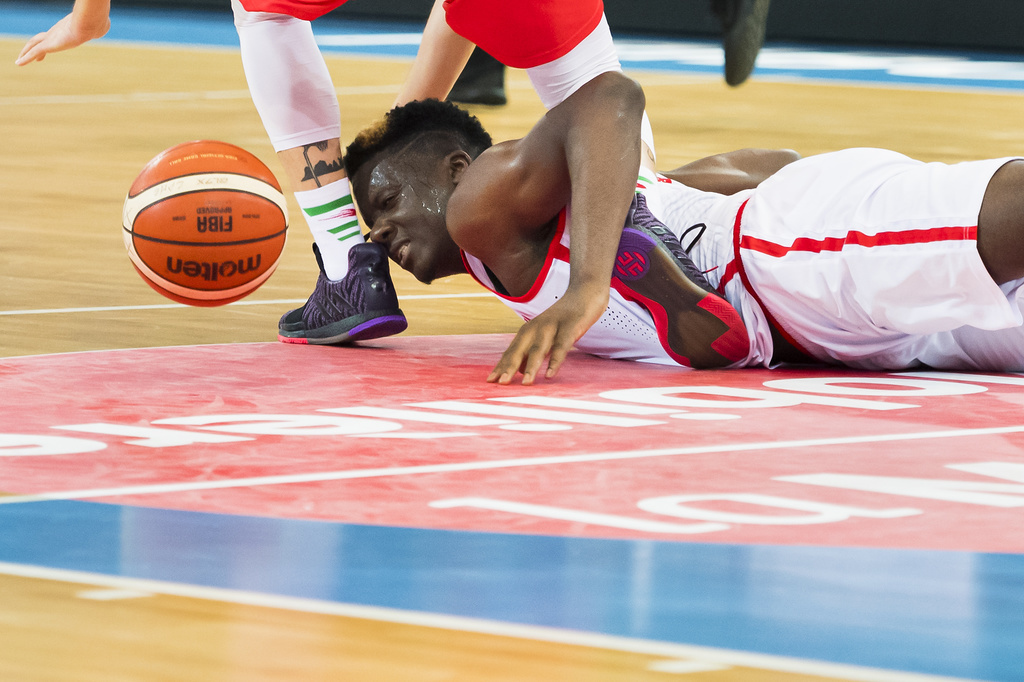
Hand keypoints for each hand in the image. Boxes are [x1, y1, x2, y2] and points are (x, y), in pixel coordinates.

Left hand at [15, 10, 109, 65]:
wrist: (89, 24)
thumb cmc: (95, 23)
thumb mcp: (97, 25)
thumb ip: (99, 25)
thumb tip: (105, 25)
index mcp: (65, 29)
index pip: (53, 34)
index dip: (48, 40)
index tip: (45, 47)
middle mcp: (55, 32)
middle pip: (40, 38)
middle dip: (34, 46)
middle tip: (33, 55)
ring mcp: (51, 38)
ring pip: (33, 45)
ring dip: (26, 53)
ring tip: (20, 61)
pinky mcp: (48, 45)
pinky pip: (33, 52)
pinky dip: (25, 58)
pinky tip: (18, 63)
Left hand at [487, 288, 607, 384]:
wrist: (584, 293)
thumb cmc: (563, 319)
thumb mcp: (544, 335)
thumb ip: (531, 351)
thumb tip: (520, 370)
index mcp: (527, 331)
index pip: (510, 352)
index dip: (500, 366)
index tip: (489, 382)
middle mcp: (536, 328)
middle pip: (519, 350)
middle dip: (509, 367)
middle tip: (500, 384)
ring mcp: (552, 328)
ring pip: (539, 350)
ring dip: (531, 367)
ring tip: (525, 384)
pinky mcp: (570, 329)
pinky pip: (561, 347)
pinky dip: (555, 361)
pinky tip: (550, 374)